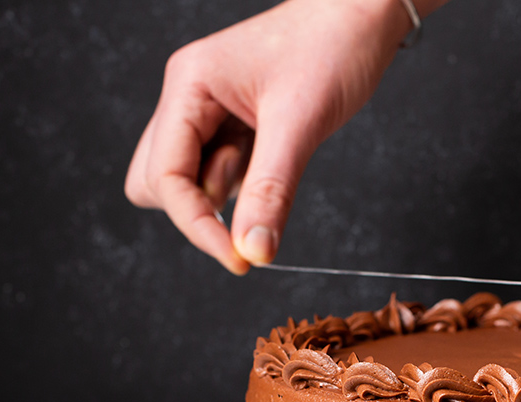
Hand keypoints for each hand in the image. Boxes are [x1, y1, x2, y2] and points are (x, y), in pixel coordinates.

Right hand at [125, 0, 423, 273]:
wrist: (363, 16)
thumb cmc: (333, 46)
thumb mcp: (301, 122)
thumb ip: (272, 190)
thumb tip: (252, 250)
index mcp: (189, 85)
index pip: (164, 175)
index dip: (196, 224)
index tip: (237, 258)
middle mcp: (189, 97)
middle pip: (157, 181)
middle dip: (199, 208)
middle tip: (253, 209)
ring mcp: (209, 111)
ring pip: (188, 180)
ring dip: (227, 194)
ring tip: (275, 158)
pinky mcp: (235, 124)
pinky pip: (222, 171)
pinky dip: (246, 184)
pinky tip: (278, 157)